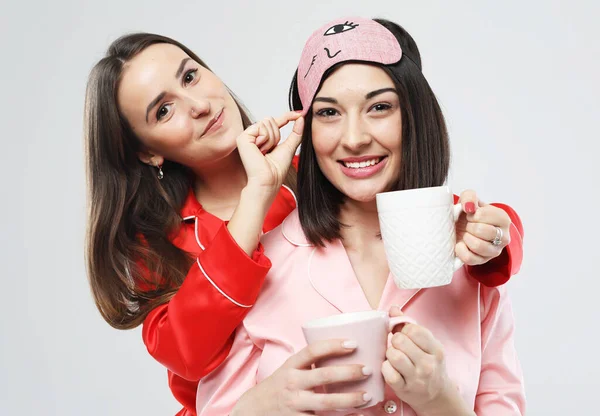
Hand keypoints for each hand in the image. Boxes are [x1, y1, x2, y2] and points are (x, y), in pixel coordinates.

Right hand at [232, 339, 370, 415]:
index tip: (353, 343)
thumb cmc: (278, 386)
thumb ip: (309, 364)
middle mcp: (292, 383)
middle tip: (367, 369)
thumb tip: (344, 351)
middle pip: (324, 376)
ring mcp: (295, 404)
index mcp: (291, 366)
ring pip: (327, 402)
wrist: (253, 410)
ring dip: (350, 399)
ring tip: (367, 396)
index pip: (312, 351)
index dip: (332, 345)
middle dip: (348, 372)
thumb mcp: (288, 370)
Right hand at [237, 111, 303, 192]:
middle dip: (276, 135)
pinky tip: (259, 150)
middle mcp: (253, 136)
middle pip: (270, 120)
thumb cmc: (277, 169)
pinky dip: (265, 139)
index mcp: (262, 138)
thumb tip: (301, 118)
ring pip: (266, 122)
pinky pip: (260, 127)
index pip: (275, 122)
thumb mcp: (289, 147)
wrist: (269, 180)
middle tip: (270, 150)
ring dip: (271, 139)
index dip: (288, 116)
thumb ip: (295, 132)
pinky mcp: (242, 138)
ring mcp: (246, 136)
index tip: (300, 113)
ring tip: (264, 152)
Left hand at [382, 307, 452, 412]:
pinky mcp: (404, 389)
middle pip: (400, 340)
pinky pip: (388, 373)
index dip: (404, 330)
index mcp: (435, 349)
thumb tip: (393, 309)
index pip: (413, 329)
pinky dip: (385, 368)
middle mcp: (428, 364)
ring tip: (394, 358)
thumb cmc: (428, 365)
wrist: (436, 396)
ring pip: (394, 355)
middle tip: (398, 348)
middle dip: (395, 341)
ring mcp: (417, 378)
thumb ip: (409, 325)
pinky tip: (391, 369)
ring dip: (389, 354)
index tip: (405, 336)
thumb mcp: (426, 345)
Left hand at [455, 190, 510, 265]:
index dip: (471, 214)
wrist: (461, 228)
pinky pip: (470, 258)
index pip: (482, 215)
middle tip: (468, 226)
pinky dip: (461, 250)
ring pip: (478, 246)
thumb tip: (469, 207)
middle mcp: (504, 236)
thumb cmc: (468, 214)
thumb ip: (469, 197)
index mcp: (503, 218)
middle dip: (469, 226)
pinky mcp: (483, 261)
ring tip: (466, 234)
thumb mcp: (468, 199)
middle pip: (482, 231)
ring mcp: (495, 251)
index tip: (471, 215)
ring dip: (466, 238)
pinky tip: (461, 244)